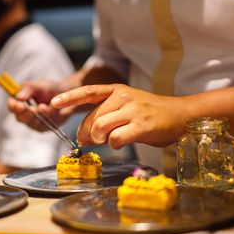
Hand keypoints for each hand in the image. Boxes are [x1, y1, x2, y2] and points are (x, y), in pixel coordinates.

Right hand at [7, 80, 74, 130]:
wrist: (65, 94)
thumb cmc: (47, 89)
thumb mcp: (38, 85)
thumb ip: (28, 89)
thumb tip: (18, 97)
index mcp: (19, 102)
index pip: (12, 106)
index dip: (13, 106)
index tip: (20, 104)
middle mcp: (25, 115)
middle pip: (21, 118)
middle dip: (27, 114)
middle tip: (33, 109)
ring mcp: (35, 123)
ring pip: (35, 123)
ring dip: (40, 114)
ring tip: (44, 106)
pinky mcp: (46, 127)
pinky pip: (48, 124)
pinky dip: (51, 115)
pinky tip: (54, 107)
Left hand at [51, 84, 188, 148]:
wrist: (180, 115)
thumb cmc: (149, 114)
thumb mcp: (125, 107)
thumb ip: (104, 117)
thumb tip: (84, 137)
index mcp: (116, 90)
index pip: (88, 92)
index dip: (69, 98)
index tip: (53, 103)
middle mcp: (123, 97)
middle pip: (92, 118)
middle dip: (86, 133)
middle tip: (90, 141)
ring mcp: (132, 110)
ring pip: (101, 128)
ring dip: (101, 139)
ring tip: (111, 139)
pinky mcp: (141, 125)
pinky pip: (116, 139)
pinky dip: (115, 144)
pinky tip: (123, 141)